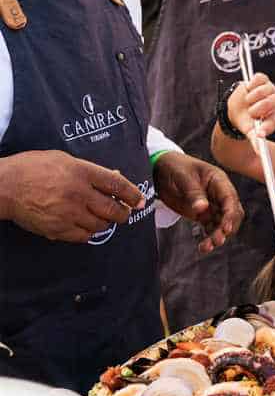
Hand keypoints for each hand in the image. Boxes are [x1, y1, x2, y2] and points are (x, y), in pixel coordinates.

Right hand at [0, 150, 144, 241]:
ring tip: (101, 217)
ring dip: (105, 222)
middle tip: (124, 213)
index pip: (117, 184)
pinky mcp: (59, 229)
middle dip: (123, 213)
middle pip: (113, 209)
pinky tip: (84, 225)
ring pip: (101, 225)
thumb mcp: (62, 159)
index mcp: (81, 172)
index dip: (132, 194)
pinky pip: (84, 236)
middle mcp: (79, 193)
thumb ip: (89, 171)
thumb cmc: (32, 168)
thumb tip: (113, 177)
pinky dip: (88, 232)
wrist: (5, 187)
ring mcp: (69, 213)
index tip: (140, 200)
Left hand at [153, 152, 243, 253]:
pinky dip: (209, 238)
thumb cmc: (174, 167)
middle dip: (227, 228)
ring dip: (218, 236)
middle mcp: (219, 194)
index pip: (230, 198)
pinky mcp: (203, 214)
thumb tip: (203, 209)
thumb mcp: (182, 177)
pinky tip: (203, 247)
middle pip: (232, 214)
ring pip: (222, 223)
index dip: (230, 214)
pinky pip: (211, 228)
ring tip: (207, 247)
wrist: (160, 169)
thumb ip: (193, 192)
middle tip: (217, 240)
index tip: (225, 228)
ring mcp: (212, 205)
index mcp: (218, 180)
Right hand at [228, 73, 274, 139]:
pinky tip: (248, 91)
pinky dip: (250, 86)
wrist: (238, 108)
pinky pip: (258, 79)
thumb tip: (260, 152)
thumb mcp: (250, 131)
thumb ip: (256, 139)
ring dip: (252, 98)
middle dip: (259, 108)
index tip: (258, 133)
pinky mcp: (262, 79)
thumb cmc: (247, 121)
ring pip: (264, 90)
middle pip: (273, 100)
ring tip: (248, 103)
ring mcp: (271, 88)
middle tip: (251, 113)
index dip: (268, 126)